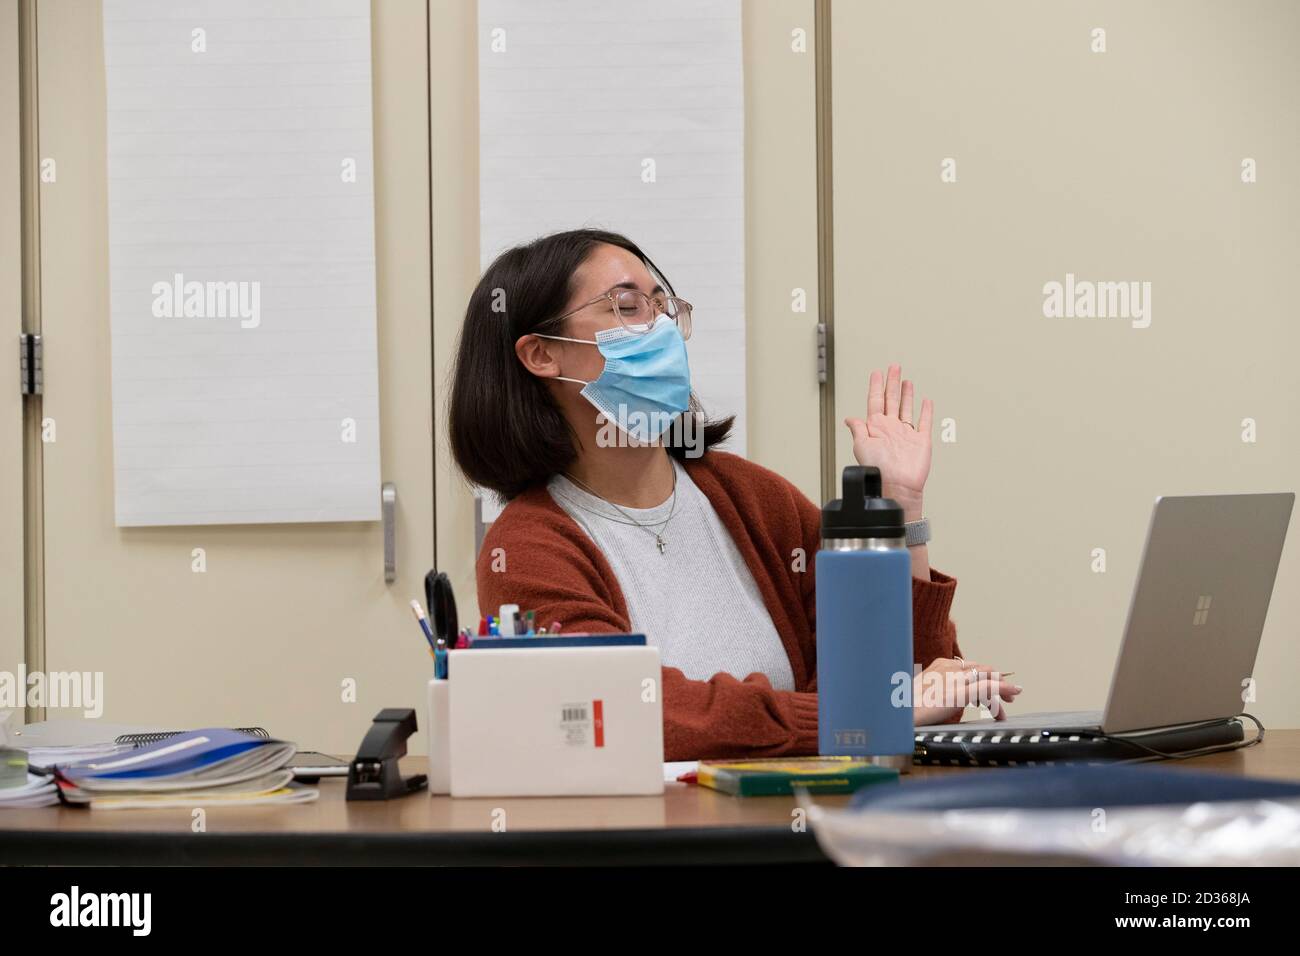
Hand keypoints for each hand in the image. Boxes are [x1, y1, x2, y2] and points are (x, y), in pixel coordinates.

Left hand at [844, 364, 932, 518]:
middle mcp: (891, 428)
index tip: (876, 373)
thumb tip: (849, 418)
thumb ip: (858, 429)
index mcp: (876, 427)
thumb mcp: (861, 446)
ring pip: (906, 407)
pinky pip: (924, 421)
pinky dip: (926, 411)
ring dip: (906, 394)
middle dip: (892, 382)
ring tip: (906, 380)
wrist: (898, 485)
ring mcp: (906, 433)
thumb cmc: (878, 469)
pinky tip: (925, 401)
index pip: (875, 401)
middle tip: (893, 367)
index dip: (876, 386)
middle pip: (891, 399)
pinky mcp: (921, 440)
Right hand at [912, 657, 1021, 724]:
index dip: (985, 676)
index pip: (970, 666)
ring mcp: (954, 679)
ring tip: (1010, 701)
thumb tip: (949, 696)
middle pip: (982, 670)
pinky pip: (988, 688)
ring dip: (1002, 690)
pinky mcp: (958, 693)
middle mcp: (949, 667)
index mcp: (940, 664)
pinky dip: (1004, 689)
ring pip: (988, 678)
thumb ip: (939, 688)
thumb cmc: (905, 707)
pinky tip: (1014, 692)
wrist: (896, 714)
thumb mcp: (924, 691)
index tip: (993, 687)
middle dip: (998, 681)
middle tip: (1009, 695)